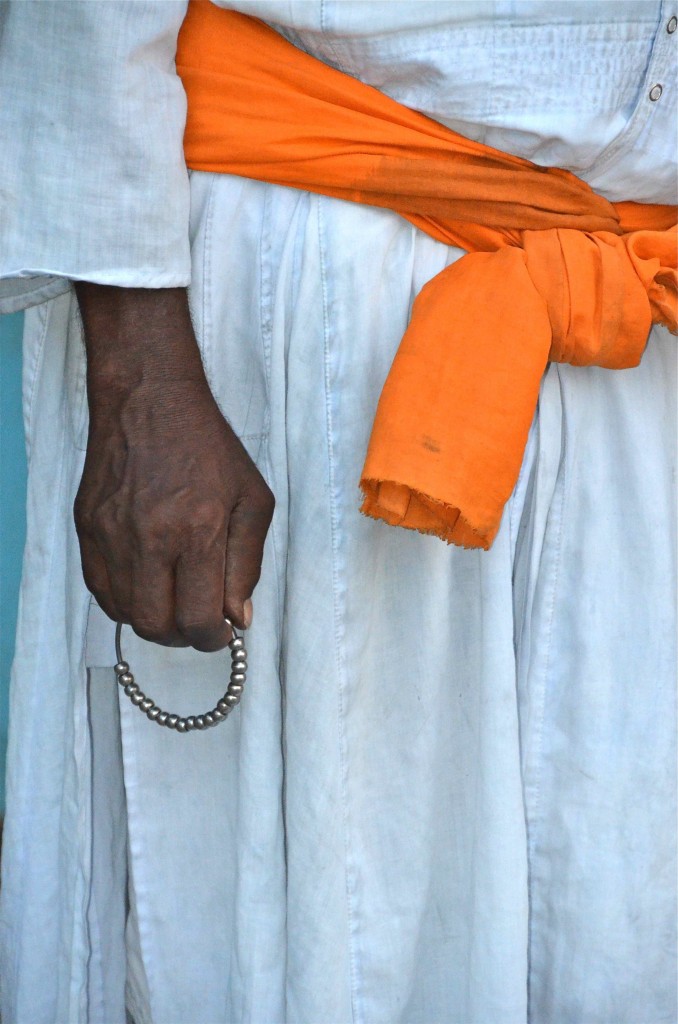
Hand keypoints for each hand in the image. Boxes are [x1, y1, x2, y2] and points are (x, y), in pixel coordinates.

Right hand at [73, 284, 273, 650]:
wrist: (149, 399)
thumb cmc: (209, 447)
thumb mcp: (253, 500)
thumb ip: (248, 564)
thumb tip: (237, 617)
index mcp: (196, 531)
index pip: (198, 619)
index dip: (214, 638)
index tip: (222, 631)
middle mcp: (148, 538)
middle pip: (157, 626)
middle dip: (183, 636)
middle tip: (199, 621)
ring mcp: (111, 535)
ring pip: (125, 614)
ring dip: (154, 621)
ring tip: (175, 601)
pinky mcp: (87, 528)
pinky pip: (100, 589)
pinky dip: (125, 601)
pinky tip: (147, 585)